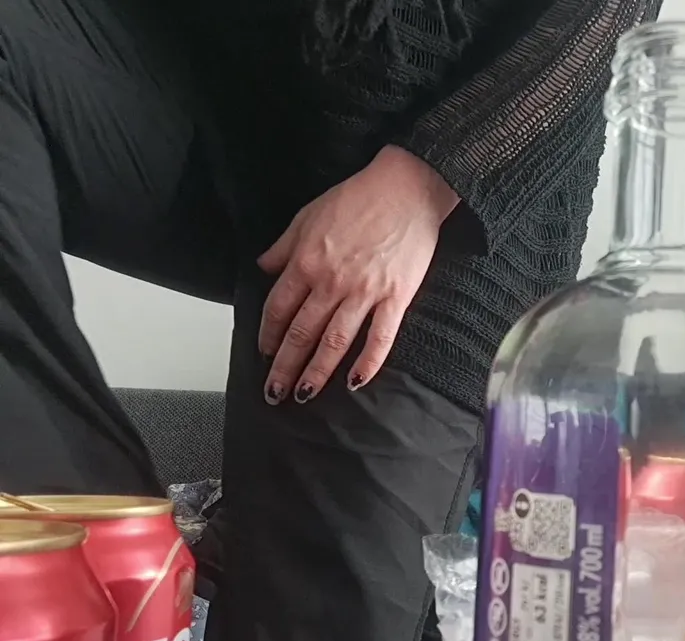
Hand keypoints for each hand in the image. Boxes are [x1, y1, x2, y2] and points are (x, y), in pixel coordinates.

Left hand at [257, 146, 458, 404]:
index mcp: (306, 262)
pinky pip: (380, 337)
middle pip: (301, 334)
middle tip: (274, 393)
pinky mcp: (396, 297)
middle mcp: (331, 282)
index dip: (268, 336)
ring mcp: (365, 292)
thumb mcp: (308, 214)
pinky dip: (368, 363)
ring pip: (334, 342)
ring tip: (304, 395)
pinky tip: (356, 382)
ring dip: (316, 373)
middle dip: (284, 367)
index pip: (278, 309)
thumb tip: (264, 267)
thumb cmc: (359, 197)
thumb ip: (284, 245)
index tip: (264, 353)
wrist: (407, 188)